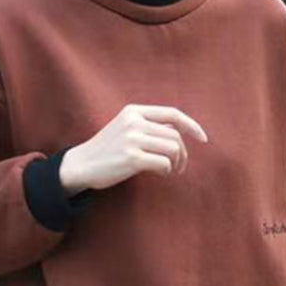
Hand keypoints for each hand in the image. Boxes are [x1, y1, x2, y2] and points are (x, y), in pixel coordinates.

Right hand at [59, 103, 208, 194]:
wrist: (82, 165)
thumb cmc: (107, 150)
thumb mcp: (126, 129)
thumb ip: (149, 126)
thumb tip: (179, 132)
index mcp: (134, 111)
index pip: (172, 114)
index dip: (192, 126)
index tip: (203, 139)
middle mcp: (134, 122)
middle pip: (175, 136)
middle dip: (183, 153)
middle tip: (179, 166)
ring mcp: (132, 139)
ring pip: (173, 149)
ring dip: (177, 163)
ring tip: (170, 171)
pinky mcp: (132, 158)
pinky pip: (164, 163)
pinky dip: (167, 170)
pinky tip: (161, 173)